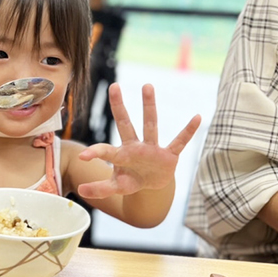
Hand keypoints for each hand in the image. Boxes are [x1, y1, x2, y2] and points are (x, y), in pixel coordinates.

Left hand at [77, 83, 200, 197]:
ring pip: (150, 125)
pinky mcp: (169, 155)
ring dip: (149, 106)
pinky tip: (197, 117)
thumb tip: (80, 191)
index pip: (106, 150)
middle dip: (119, 107)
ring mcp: (152, 149)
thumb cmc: (131, 180)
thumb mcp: (117, 186)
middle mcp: (135, 147)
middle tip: (113, 86)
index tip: (83, 156)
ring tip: (147, 86)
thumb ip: (100, 189)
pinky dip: (188, 131)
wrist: (152, 185)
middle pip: (125, 124)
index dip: (95, 153)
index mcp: (121, 155)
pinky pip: (180, 141)